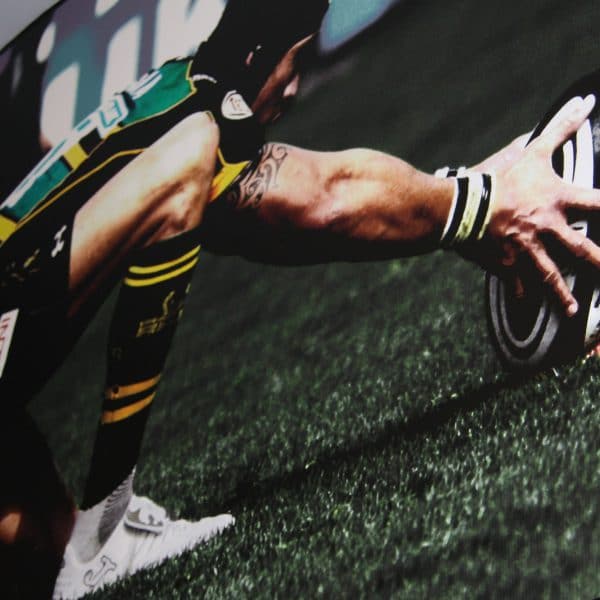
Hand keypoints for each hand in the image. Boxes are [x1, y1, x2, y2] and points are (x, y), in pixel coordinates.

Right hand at [481, 94, 599, 315]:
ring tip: (572, 310)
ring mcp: (526, 248)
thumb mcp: (531, 151)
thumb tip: (586, 101)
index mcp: (556, 200)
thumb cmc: (497, 177)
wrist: (459, 206)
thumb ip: (561, 128)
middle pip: (581, 249)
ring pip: (549, 274)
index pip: (599, 203)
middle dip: (599, 262)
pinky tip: (527, 302)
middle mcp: (546, 227)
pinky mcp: (506, 261)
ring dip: (561, 294)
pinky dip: (521, 292)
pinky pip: (516, 281)